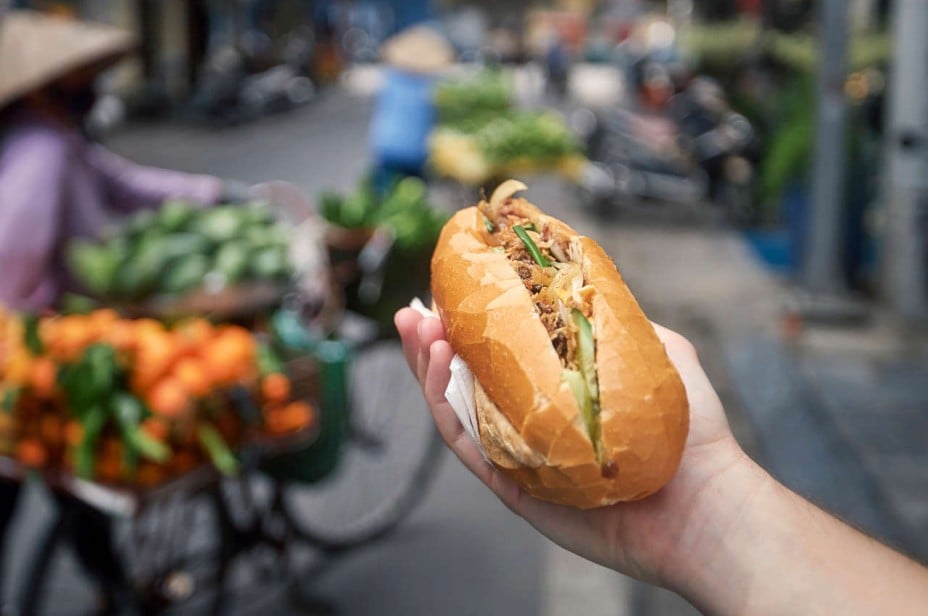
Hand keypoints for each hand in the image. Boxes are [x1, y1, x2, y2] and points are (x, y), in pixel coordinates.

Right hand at [394, 307, 757, 585]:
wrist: (705, 500)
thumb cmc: (690, 432)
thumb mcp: (660, 353)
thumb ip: (620, 321)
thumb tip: (586, 285)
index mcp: (557, 394)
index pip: (501, 357)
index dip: (469, 326)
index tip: (449, 292)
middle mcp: (532, 424)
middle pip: (466, 383)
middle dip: (433, 345)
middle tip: (414, 313)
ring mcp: (521, 455)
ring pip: (456, 412)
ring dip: (429, 369)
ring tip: (420, 331)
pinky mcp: (515, 487)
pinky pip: (468, 447)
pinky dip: (445, 408)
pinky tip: (441, 367)